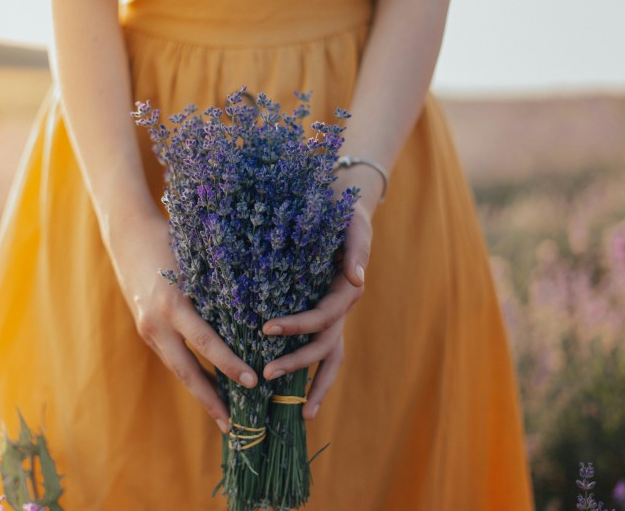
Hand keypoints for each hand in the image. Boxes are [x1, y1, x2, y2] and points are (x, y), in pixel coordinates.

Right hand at [113, 214, 256, 433]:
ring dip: (202, 393)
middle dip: (211, 399)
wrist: (126, 234)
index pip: (205, 341)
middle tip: (235, 423)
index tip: (252, 381)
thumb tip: (257, 311)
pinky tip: (212, 389)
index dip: (228, 364)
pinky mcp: (147, 330)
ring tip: (225, 418)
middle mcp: (157, 322)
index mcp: (173, 303)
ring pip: (179, 369)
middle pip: (187, 370)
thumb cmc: (171, 238)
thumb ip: (218, 286)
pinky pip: (173, 358)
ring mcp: (148, 329)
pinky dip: (193, 374)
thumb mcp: (195, 260)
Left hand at [260, 182, 375, 419]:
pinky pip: (323, 355)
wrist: (344, 211)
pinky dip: (314, 379)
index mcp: (345, 290)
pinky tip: (298, 402)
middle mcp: (342, 310)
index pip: (323, 315)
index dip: (298, 324)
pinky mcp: (325, 320)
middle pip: (324, 345)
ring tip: (302, 415)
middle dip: (297, 362)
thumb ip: (357, 248)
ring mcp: (336, 319)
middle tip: (267, 374)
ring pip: (329, 359)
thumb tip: (358, 278)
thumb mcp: (354, 225)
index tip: (266, 327)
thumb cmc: (344, 215)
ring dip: (314, 386)